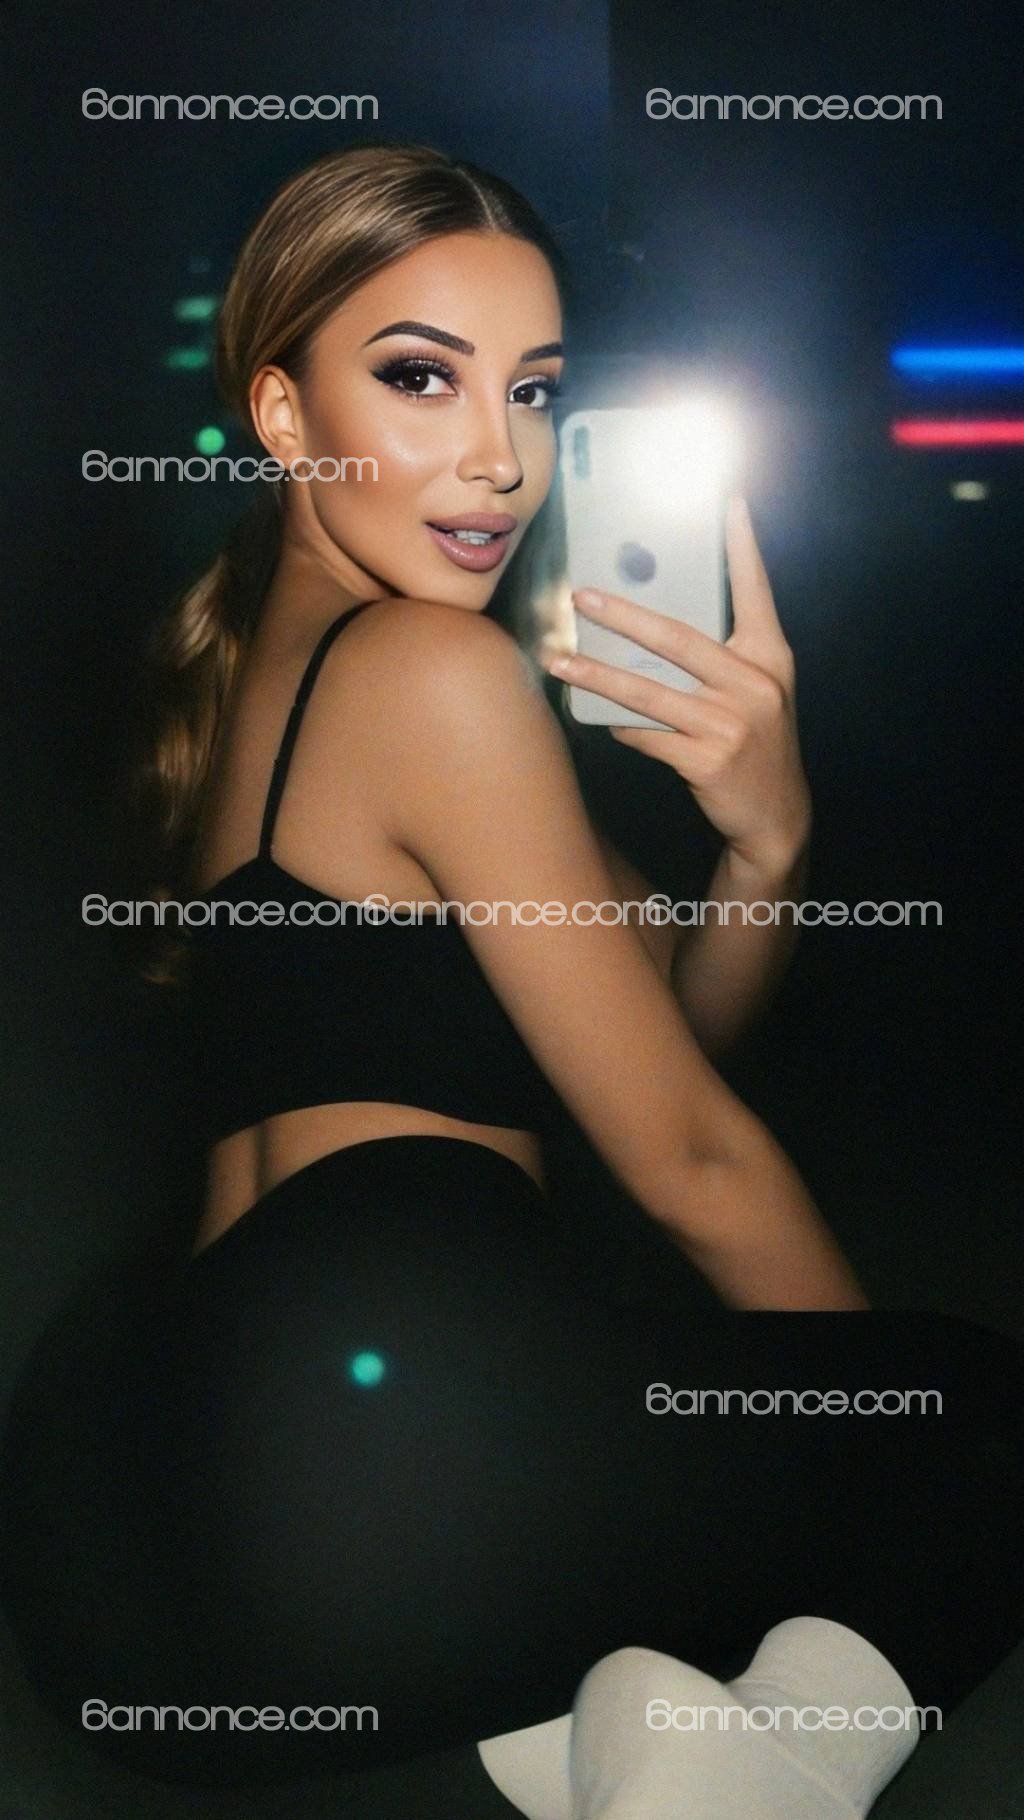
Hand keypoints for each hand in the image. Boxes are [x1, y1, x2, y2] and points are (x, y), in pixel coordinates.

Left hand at [540, 496, 811, 872]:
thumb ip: (719, 658)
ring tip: (558, 661)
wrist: (775, 817)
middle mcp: (755, 684)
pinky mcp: (707, 760)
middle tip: (582, 596)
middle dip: (624, 615)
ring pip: (648, 690)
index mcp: (771, 657)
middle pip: (678, 638)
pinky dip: (618, 724)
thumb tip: (645, 628)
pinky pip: (646, 734)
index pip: (755, 591)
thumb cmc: (755, 743)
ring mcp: (731, 723)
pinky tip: (595, 715)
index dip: (743, 546)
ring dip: (597, 675)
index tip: (729, 502)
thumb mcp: (755, 693)